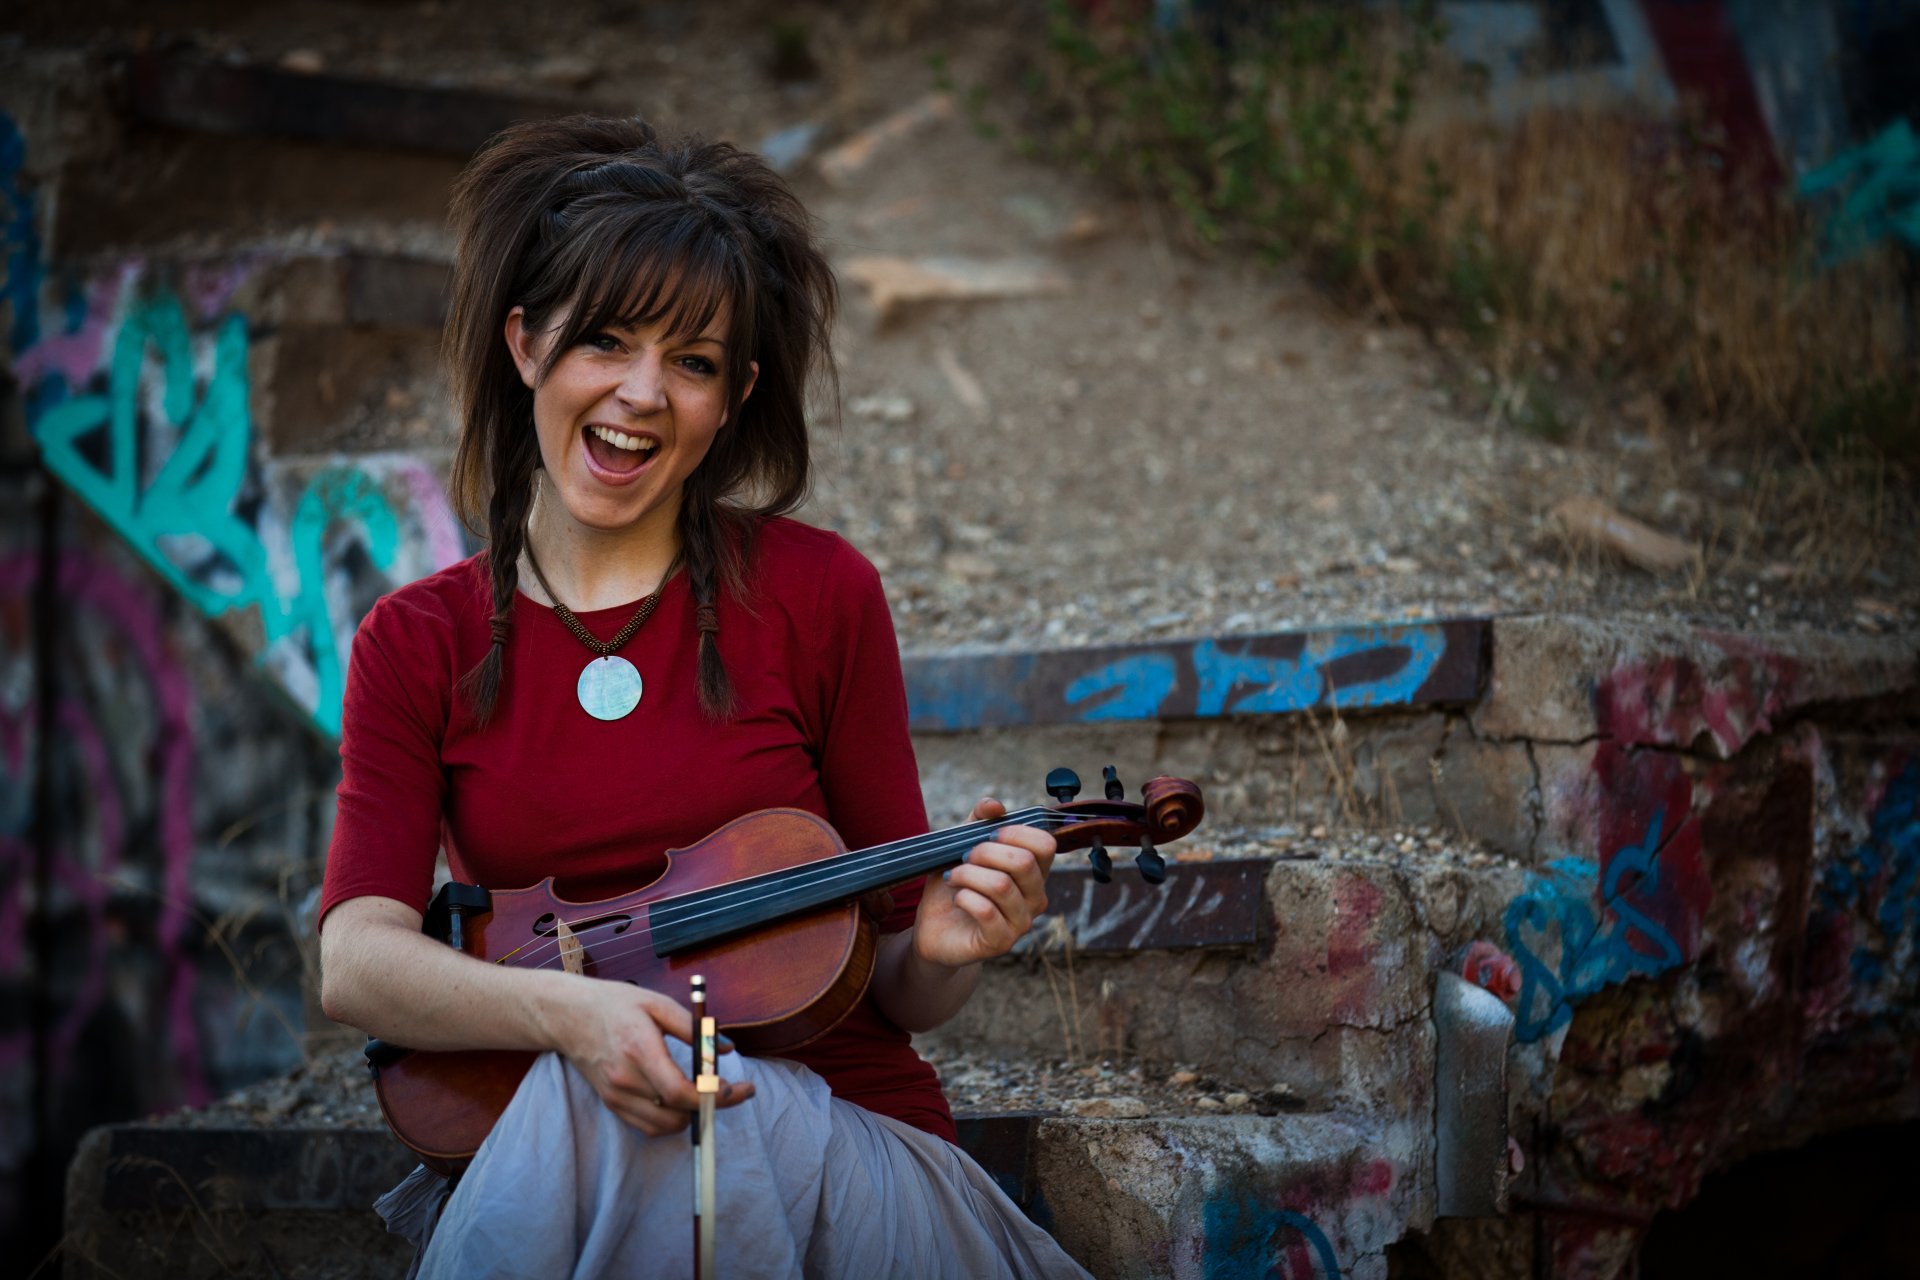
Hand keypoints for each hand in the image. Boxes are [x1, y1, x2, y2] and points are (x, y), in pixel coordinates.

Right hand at [556, 980, 754, 1135]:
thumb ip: (693, 1027)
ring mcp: (616, 1096)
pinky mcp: (611, 1103)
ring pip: (665, 1126)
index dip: (712, 1096)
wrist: (568, 1016)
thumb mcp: (657, 1004)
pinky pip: (648, 1126)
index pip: (678, 1090)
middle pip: (677, 1112)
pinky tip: (680, 1100)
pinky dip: (670, 1119)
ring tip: (703, 1092)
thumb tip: (725, 1047)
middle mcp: (625, 1079)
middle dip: (710, 1105)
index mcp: (639, 1049)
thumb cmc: (615, 1004)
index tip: (737, 1089)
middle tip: (728, 1089)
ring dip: (690, 1115)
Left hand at [911, 797, 1057, 969]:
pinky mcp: (1000, 942)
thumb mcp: (962, 846)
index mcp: (1033, 872)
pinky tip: (957, 897)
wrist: (934, 928)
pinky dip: (965, 897)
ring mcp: (1021, 922)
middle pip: (1024, 862)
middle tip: (963, 857)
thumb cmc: (955, 886)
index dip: (1017, 832)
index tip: (989, 834)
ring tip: (954, 877)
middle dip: (985, 852)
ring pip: (1001, 886)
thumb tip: (994, 804)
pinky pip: (987, 911)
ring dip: (968, 875)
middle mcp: (1035, 897)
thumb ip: (977, 822)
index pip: (1046, 845)